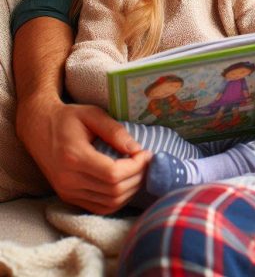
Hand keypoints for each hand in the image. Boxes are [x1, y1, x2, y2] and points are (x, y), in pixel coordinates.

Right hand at [17, 97, 151, 214]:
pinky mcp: (68, 197)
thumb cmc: (67, 118)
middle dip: (138, 177)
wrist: (38, 128)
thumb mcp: (92, 115)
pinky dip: (118, 200)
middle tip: (147, 161)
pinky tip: (127, 183)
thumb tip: (137, 148)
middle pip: (114, 191)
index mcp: (74, 157)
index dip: (136, 166)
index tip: (147, 153)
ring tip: (140, 170)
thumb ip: (115, 131)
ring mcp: (67, 191)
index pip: (114, 174)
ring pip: (110, 203)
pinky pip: (100, 208)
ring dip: (131, 190)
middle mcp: (68, 180)